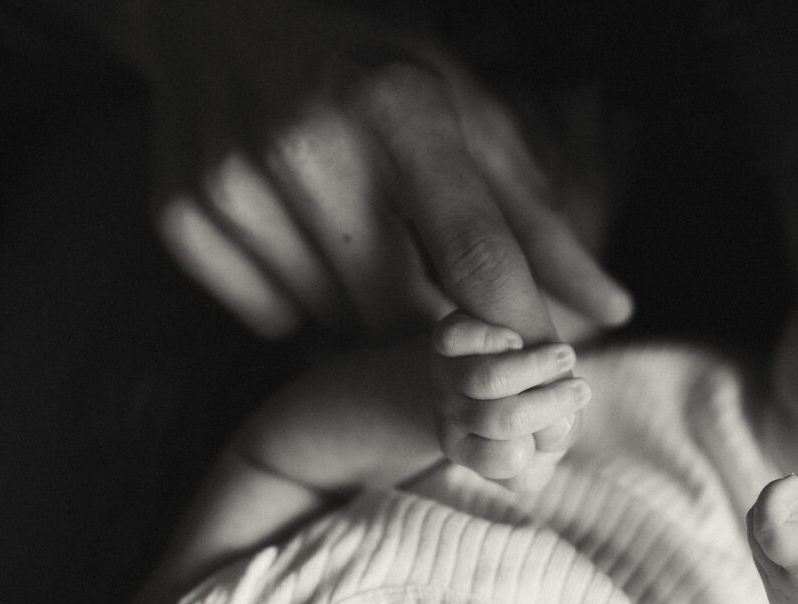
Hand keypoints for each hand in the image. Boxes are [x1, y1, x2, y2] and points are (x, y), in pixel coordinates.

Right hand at [144, 1, 631, 339]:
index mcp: (399, 105)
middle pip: (402, 313)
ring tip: (352, 231)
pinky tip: (295, 237)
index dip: (522, 330)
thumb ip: (538, 219)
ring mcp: (231, 185)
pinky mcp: (182, 219)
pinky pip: (270, 320)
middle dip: (431, 314)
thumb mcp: (464, 115)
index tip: (548, 373)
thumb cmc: (372, 72)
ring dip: (363, 304)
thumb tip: (615, 310)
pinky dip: (297, 299)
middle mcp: (306, 145)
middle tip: (423, 265)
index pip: (477, 257)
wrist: (224, 20)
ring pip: (335, 323)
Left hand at [430, 311, 591, 489]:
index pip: (508, 460)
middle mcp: (454, 421)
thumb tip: (558, 426)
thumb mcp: (553, 427)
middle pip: (502, 420)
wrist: (502, 349)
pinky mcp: (442, 344)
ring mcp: (444, 381)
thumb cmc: (532, 399)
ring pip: (486, 379)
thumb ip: (559, 434)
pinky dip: (491, 337)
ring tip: (567, 356)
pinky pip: (457, 340)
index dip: (542, 442)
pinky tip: (515, 339)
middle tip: (582, 388)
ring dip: (536, 365)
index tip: (569, 419)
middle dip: (551, 403)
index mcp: (478, 454)